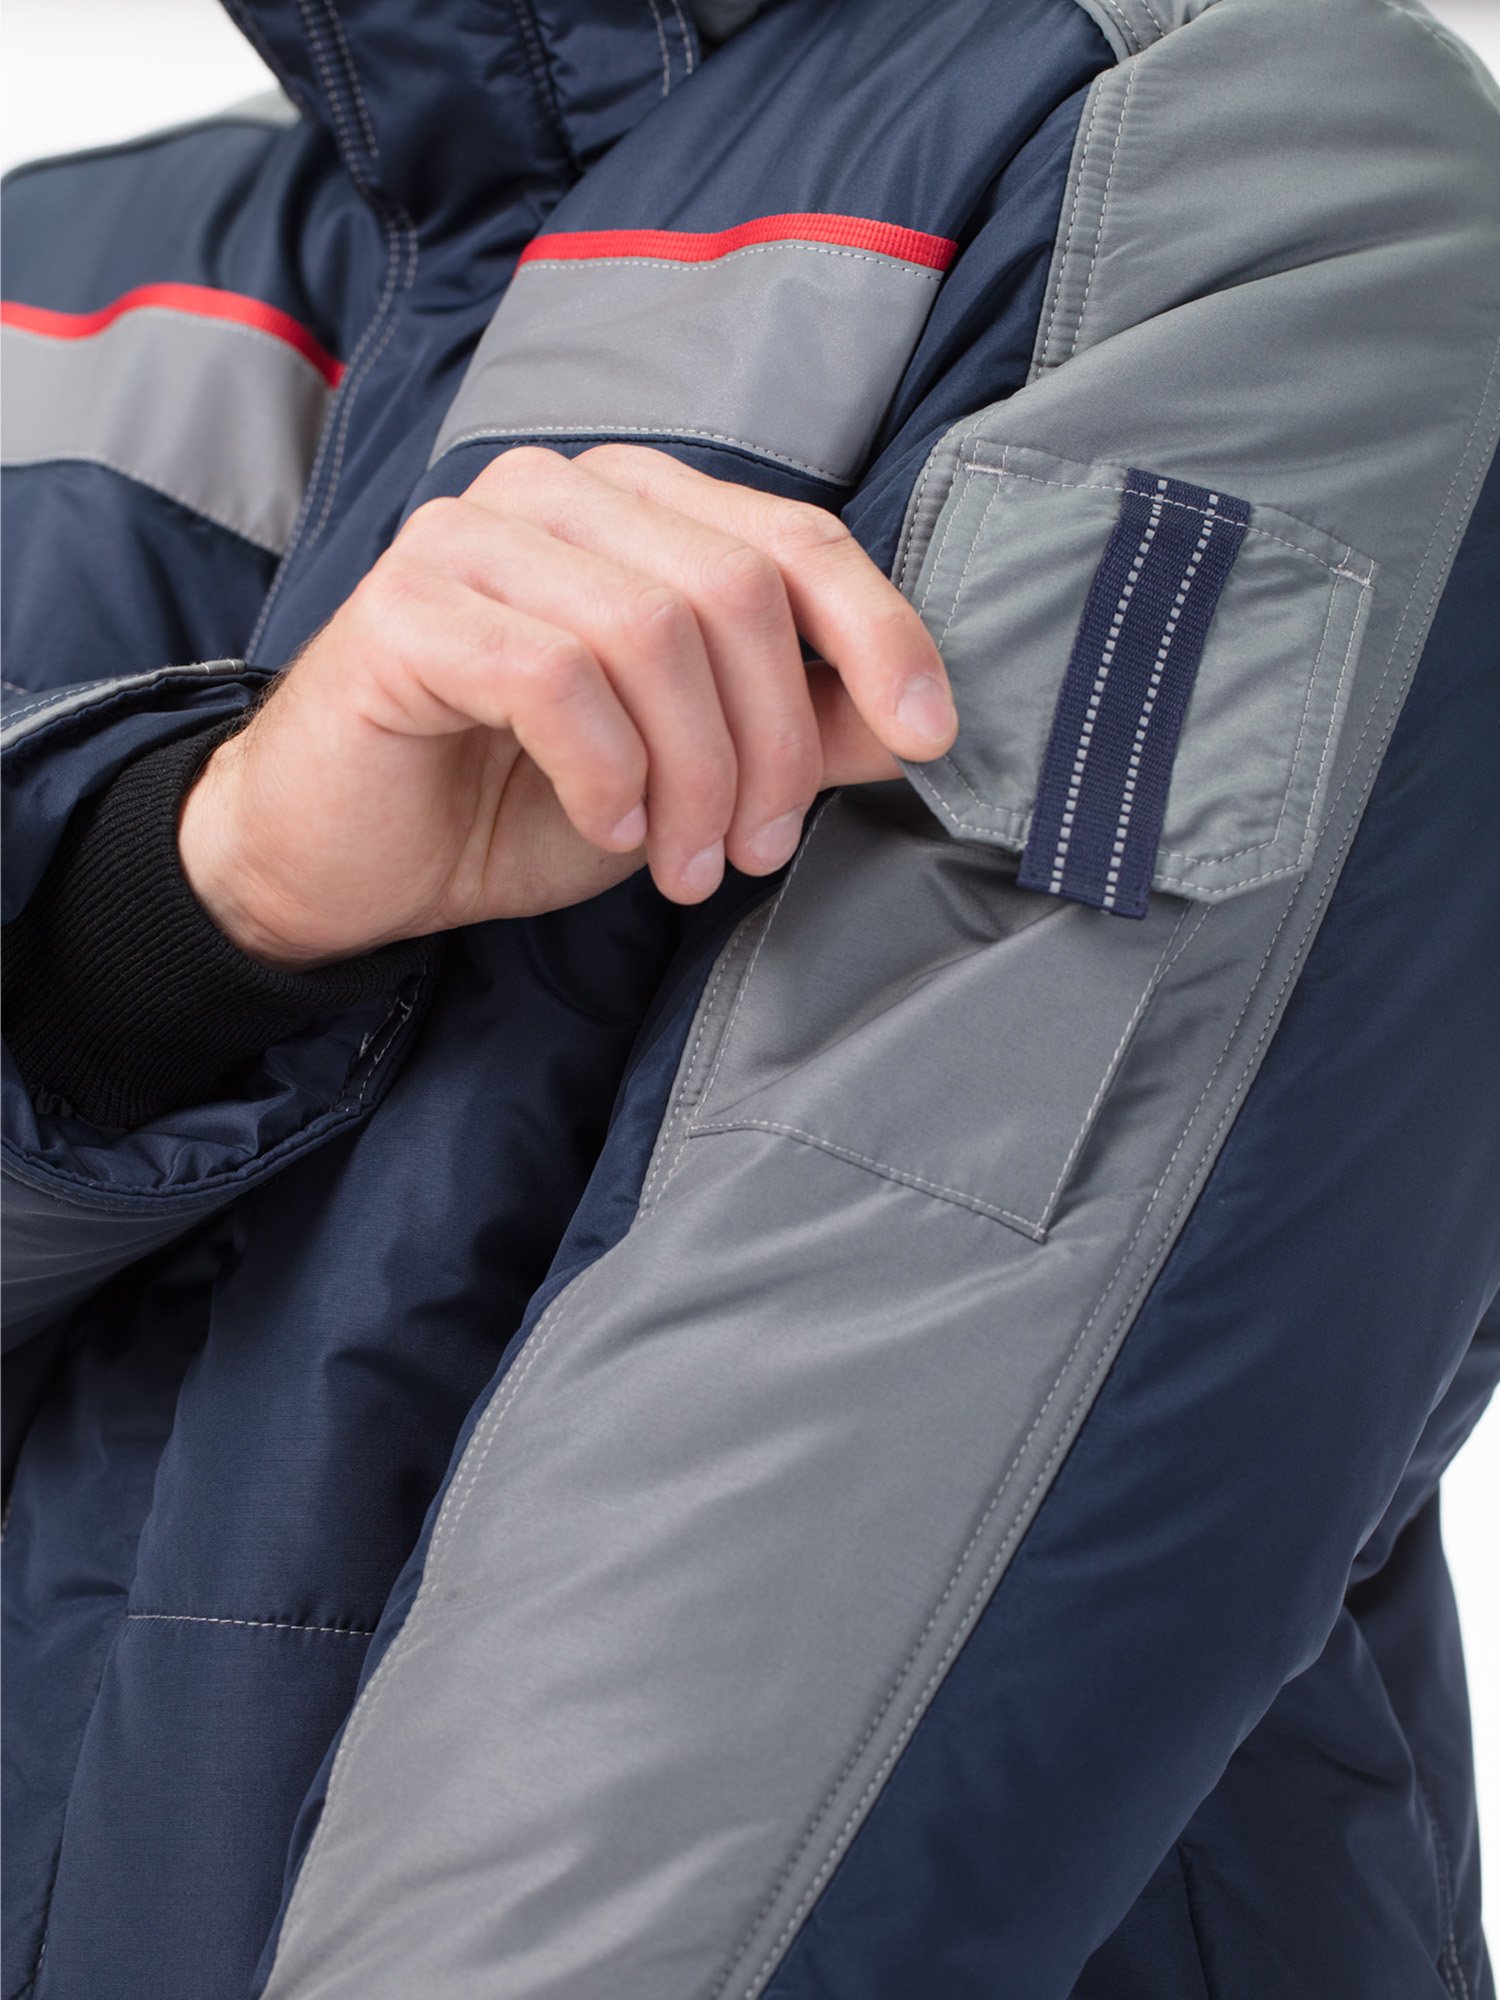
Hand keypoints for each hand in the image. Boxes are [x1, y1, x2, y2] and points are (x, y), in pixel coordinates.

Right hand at [179, 444, 957, 967]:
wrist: (351, 862)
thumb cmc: (517, 802)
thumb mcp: (692, 771)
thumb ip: (797, 731)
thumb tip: (917, 720)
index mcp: (638, 509)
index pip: (796, 538)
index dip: (881, 633)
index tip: (928, 739)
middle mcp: (560, 493)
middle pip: (737, 589)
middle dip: (773, 745)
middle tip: (755, 851)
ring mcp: (474, 534)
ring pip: (655, 633)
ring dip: (694, 777)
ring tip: (682, 864)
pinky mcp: (410, 605)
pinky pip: (557, 677)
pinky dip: (606, 775)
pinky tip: (603, 830)